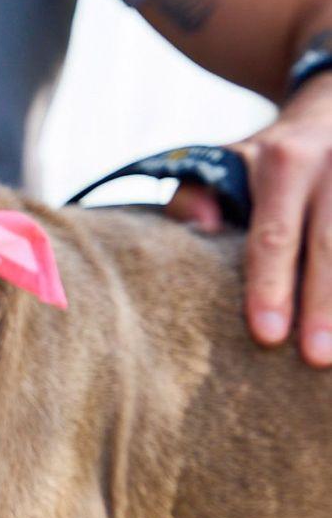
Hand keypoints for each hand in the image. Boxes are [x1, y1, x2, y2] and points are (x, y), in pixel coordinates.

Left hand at [167, 78, 331, 366]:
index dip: (271, 285)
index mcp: (286, 160)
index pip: (275, 233)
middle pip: (330, 244)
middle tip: (315, 357)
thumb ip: (199, 194)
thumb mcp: (229, 163)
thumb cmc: (271, 161)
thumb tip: (199, 226)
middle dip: (323, 305)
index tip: (267, 335)